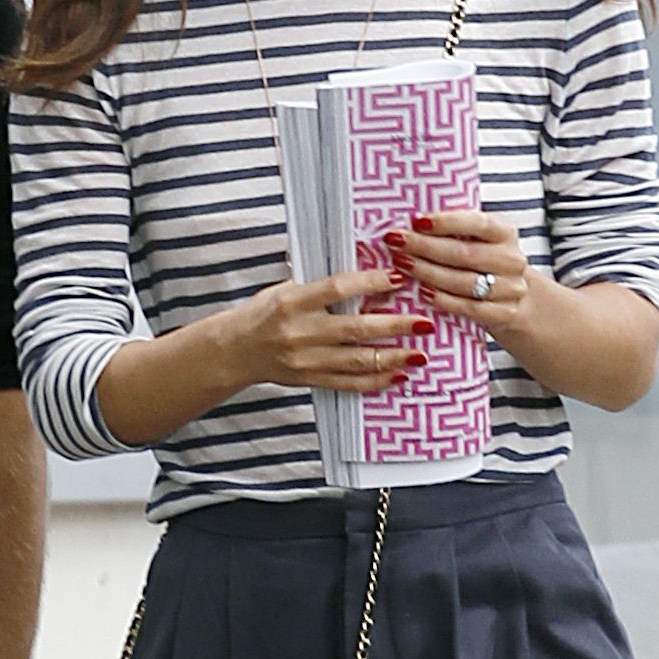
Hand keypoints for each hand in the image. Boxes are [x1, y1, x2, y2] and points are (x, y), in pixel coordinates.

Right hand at [221, 267, 433, 393]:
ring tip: (419, 353)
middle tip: (423, 322)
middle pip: (356, 328)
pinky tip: (397, 375)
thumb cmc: (262, 314)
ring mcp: (305, 359)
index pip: (337, 289)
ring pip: (357, 360)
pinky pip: (348, 384)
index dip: (370, 283)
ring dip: (392, 357)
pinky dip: (375, 381)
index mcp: (293, 302)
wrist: (234, 350)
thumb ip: (320, 286)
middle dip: (394, 326)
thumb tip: (364, 275)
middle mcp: (300, 332)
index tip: (398, 278)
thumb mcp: (284, 290)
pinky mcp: (309, 379)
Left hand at [387, 211, 533, 344]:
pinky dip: (444, 300)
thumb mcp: (478, 240)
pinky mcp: (506, 313)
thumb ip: (453, 231)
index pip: (477, 223)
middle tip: (396, 243)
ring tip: (402, 265)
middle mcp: (511, 259)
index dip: (446, 222)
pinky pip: (470, 308)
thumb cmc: (484, 263)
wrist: (516, 300)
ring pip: (465, 282)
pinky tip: (422, 293)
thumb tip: (411, 221)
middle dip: (425, 247)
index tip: (416, 221)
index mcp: (505, 233)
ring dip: (428, 273)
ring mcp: (511, 288)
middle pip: (465, 253)